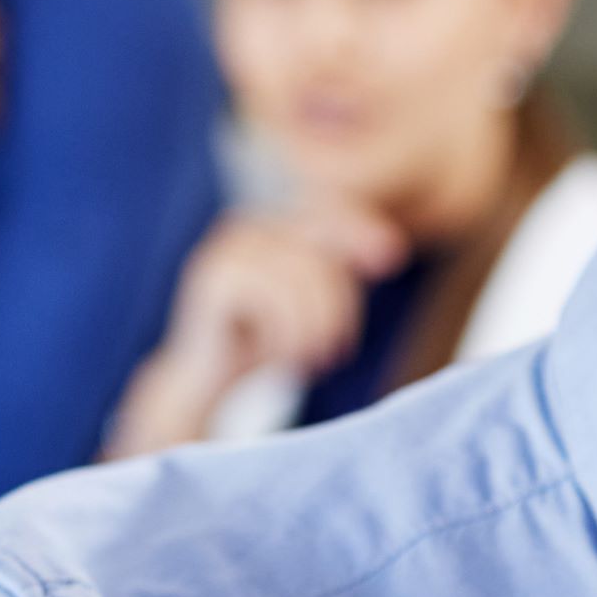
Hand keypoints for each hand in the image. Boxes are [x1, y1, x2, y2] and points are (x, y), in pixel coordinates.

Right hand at [102, 201, 405, 459]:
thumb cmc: (260, 343)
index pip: (324, 212)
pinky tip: (281, 358)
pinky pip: (276, 296)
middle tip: (338, 352)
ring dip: (316, 327)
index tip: (394, 258)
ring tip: (311, 360)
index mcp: (266, 226)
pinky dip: (288, 335)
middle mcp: (243, 227)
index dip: (361, 230)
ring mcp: (225, 249)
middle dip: (340, 305)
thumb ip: (335, 271)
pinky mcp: (213, 277)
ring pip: (303, 274)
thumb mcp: (307, 303)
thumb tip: (393, 247)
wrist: (203, 383)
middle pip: (320, 250)